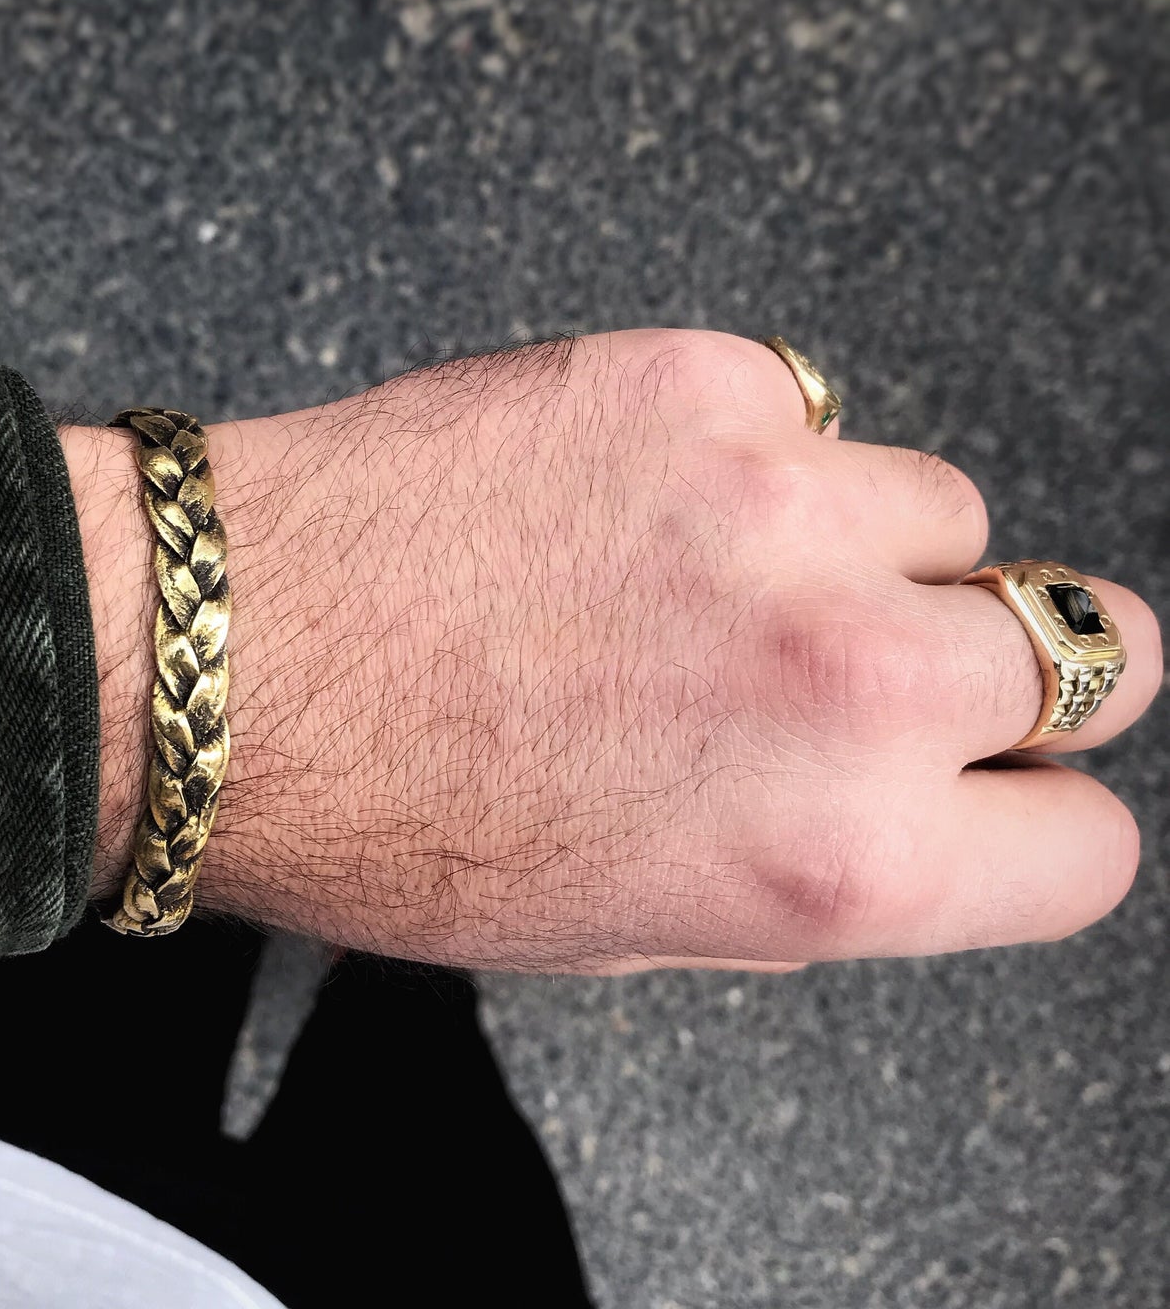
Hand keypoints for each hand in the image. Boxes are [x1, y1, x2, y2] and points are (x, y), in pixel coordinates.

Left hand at [64, 331, 1161, 971]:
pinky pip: (812, 414)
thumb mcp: (640, 923)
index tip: (995, 790)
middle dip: (997, 669)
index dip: (1036, 818)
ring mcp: (785, 513)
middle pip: (1092, 647)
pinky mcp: (706, 385)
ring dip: (863, 550)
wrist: (226, 665)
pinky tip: (626, 500)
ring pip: (949, 514)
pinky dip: (752, 457)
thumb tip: (921, 801)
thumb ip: (824, 862)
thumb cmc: (396, 821)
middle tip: (871, 666)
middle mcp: (848, 686)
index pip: (1087, 845)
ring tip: (702, 576)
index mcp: (840, 861)